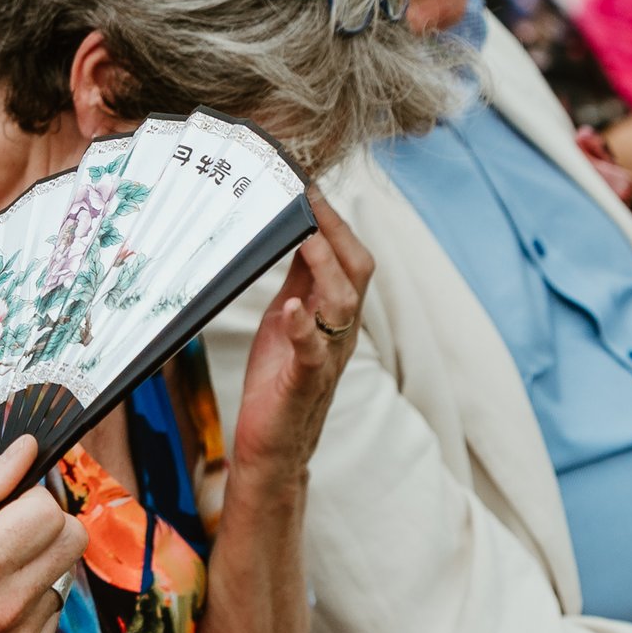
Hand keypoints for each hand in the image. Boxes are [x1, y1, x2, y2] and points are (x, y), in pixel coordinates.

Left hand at [230, 194, 372, 480]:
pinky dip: (305, 328)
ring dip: (326, 268)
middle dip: (338, 232)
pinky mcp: (303, 385)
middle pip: (358, 272)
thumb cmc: (278, 381)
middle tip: (309, 197)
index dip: (334, 219)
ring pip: (343, 306)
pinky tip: (293, 308)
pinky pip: (312, 355)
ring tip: (306, 239)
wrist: (273, 449)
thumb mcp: (288, 318)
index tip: (308, 183)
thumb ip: (300, 280)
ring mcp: (324, 358)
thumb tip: (300, 229)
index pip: (349, 256)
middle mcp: (338, 332)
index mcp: (332, 314)